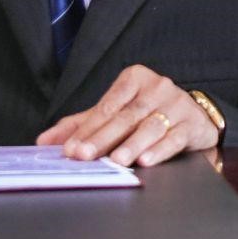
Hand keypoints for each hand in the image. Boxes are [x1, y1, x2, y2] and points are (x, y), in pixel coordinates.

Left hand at [36, 64, 217, 166]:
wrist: (193, 118)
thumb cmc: (147, 114)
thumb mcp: (114, 114)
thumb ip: (81, 125)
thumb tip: (44, 141)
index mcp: (135, 79)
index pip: (108, 106)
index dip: (88, 129)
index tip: (71, 149)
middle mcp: (158, 87)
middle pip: (126, 116)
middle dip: (103, 138)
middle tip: (85, 155)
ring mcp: (177, 104)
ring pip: (151, 125)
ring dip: (132, 143)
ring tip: (117, 159)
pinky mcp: (192, 124)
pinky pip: (175, 137)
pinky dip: (160, 149)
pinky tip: (146, 159)